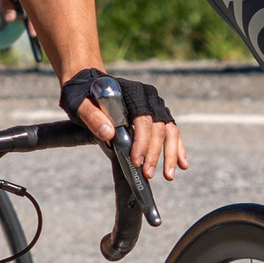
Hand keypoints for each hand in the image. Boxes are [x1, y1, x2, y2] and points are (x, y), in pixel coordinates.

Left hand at [60, 70, 188, 181]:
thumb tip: (109, 134)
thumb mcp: (80, 104)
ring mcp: (155, 107)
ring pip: (169, 131)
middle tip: (147, 174)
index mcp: (132, 92)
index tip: (136, 161)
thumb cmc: (83, 95)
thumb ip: (93, 117)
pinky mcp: (157, 117)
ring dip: (170, 155)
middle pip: (158, 128)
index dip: (142, 142)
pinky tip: (182, 165)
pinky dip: (178, 149)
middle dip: (155, 154)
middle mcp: (148, 98)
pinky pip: (172, 133)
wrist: (89, 86)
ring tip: (168, 176)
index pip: (143, 119)